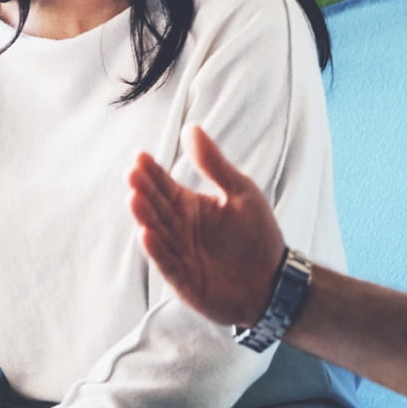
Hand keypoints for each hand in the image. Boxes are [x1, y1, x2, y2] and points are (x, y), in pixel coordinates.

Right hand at [129, 124, 285, 328]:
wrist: (274, 280)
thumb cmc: (256, 235)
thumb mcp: (239, 191)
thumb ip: (214, 163)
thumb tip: (191, 128)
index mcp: (190, 207)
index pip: (165, 186)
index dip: (152, 172)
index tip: (140, 156)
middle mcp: (179, 229)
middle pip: (157, 207)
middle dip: (144, 191)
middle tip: (133, 174)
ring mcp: (179, 255)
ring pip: (157, 233)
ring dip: (145, 217)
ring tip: (134, 198)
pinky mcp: (183, 280)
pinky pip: (167, 263)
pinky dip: (156, 249)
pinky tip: (146, 233)